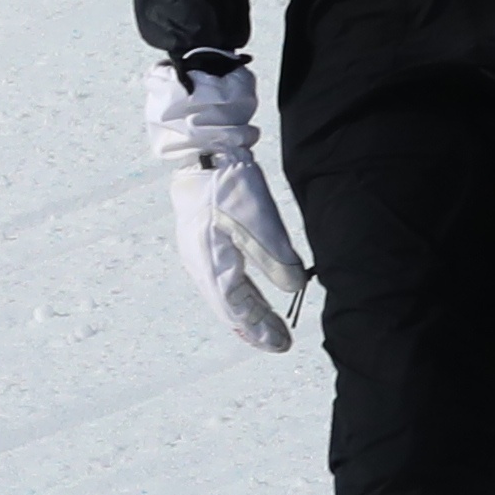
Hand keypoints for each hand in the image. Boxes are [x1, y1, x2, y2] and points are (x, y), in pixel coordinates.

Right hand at [146, 55, 308, 351]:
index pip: (238, 310)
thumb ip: (278, 261)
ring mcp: (200, 252)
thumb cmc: (230, 185)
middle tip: (280, 342)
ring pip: (227, 294)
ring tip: (268, 326)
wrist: (204, 149)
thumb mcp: (261, 223)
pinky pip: (224, 277)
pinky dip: (241, 293)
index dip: (261, 329)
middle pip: (230, 307)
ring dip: (249, 311)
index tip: (283, 345)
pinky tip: (252, 296)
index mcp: (212, 266)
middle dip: (256, 326)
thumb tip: (294, 288)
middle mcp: (201, 265)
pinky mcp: (206, 239)